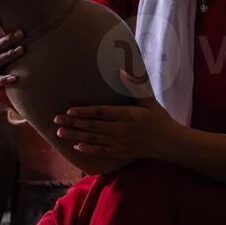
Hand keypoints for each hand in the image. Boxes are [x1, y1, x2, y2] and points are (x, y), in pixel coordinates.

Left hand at [53, 70, 179, 160]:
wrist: (169, 143)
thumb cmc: (159, 118)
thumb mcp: (149, 100)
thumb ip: (135, 86)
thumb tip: (122, 72)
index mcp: (127, 115)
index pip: (101, 113)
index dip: (84, 112)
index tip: (69, 110)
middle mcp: (121, 130)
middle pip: (92, 126)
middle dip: (73, 123)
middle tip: (56, 120)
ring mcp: (120, 143)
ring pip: (93, 139)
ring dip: (75, 136)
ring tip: (60, 133)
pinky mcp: (121, 152)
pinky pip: (102, 151)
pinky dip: (88, 149)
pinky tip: (76, 147)